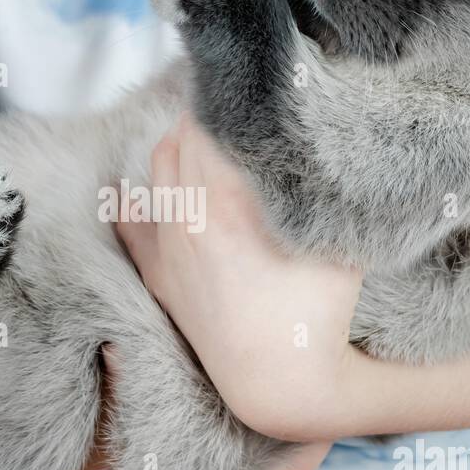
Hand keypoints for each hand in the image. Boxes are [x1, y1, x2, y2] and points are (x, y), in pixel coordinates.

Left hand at [117, 114, 363, 439]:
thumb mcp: (337, 239)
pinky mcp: (159, 276)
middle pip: (181, 137)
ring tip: (210, 137)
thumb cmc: (318, 313)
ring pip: (158, 170)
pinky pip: (131, 221)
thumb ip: (326, 186)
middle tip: (237, 105)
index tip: (251, 85)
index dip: (228, 96)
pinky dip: (137, 195)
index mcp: (225, 200)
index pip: (209, 120)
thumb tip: (324, 135)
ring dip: (180, 147)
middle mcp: (186, 217)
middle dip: (207, 116)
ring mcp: (167, 247)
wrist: (281, 384)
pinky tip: (138, 182)